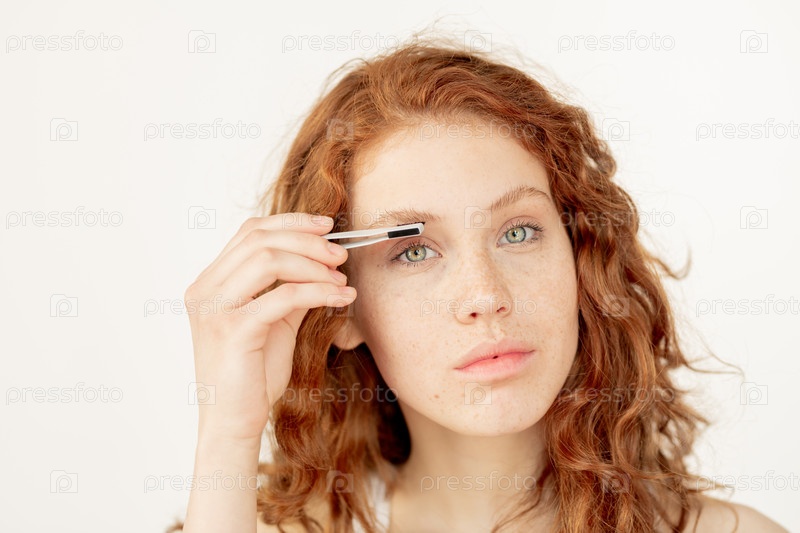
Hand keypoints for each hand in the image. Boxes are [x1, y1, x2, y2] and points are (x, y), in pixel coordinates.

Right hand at [184, 213, 354, 442]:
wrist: (234, 423)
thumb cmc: (253, 376)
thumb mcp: (275, 322)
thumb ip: (290, 289)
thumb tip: (323, 262)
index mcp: (210, 282)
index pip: (250, 232)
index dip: (292, 223)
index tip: (327, 227)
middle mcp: (205, 289)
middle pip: (260, 239)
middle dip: (308, 241)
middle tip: (340, 256)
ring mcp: (213, 308)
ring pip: (269, 260)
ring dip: (314, 265)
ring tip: (341, 279)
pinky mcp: (231, 330)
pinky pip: (282, 296)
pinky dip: (318, 291)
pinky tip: (341, 298)